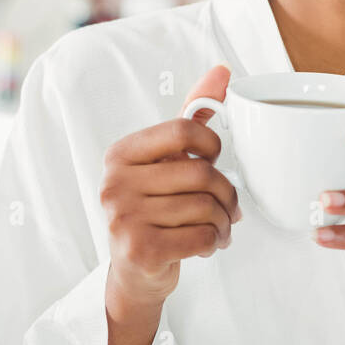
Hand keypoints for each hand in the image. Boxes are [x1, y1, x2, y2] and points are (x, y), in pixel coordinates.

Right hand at [99, 64, 241, 310]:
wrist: (134, 273)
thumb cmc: (155, 209)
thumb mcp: (168, 159)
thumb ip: (193, 114)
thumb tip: (222, 71)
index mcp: (121, 154)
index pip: (184, 130)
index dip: (212, 146)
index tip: (213, 162)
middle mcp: (115, 183)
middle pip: (201, 173)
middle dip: (227, 194)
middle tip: (230, 208)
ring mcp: (123, 217)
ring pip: (206, 207)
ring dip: (224, 222)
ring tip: (219, 228)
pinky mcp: (139, 250)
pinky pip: (202, 236)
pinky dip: (215, 241)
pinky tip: (207, 244)